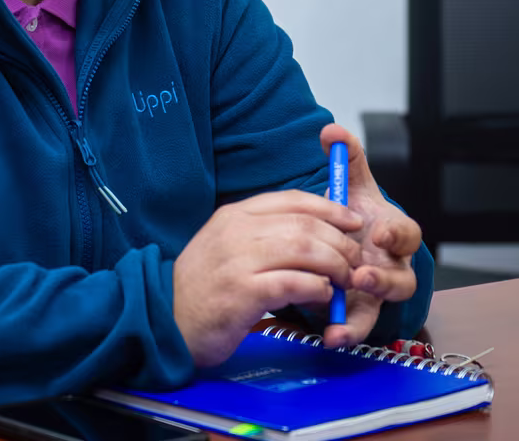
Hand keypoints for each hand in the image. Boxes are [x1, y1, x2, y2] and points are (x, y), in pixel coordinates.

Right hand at [173, 190, 364, 366]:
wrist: (164, 319)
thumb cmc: (201, 287)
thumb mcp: (226, 245)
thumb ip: (262, 233)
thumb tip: (311, 231)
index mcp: (235, 215)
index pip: (293, 199)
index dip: (330, 208)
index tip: (352, 221)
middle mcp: (237, 231)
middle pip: (305, 224)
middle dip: (339, 241)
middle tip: (354, 259)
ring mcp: (238, 261)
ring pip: (305, 249)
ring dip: (334, 264)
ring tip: (344, 279)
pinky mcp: (243, 293)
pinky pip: (294, 283)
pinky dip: (317, 288)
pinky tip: (323, 295)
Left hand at [318, 122, 423, 347]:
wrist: (344, 245)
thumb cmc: (357, 217)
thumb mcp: (353, 188)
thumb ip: (347, 158)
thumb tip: (332, 131)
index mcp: (394, 235)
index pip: (407, 235)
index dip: (397, 235)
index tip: (380, 233)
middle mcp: (391, 267)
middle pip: (403, 281)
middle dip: (385, 280)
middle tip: (361, 276)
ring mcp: (376, 294)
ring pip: (380, 312)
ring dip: (364, 315)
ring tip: (341, 321)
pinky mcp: (358, 312)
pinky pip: (357, 328)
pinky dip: (345, 333)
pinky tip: (328, 338)